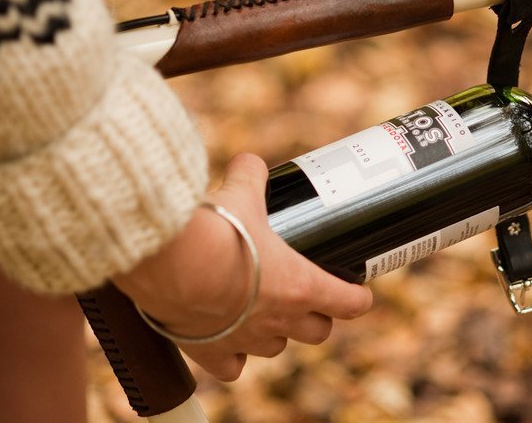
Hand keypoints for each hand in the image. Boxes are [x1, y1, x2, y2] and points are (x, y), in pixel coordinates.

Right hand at [113, 153, 372, 380]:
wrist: (172, 265)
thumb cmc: (217, 231)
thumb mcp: (241, 193)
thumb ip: (251, 176)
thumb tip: (250, 163)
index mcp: (301, 285)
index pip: (349, 303)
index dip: (357, 297)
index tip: (359, 292)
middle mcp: (280, 319)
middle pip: (317, 332)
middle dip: (317, 317)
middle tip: (308, 298)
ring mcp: (247, 340)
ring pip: (276, 349)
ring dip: (276, 334)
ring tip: (264, 313)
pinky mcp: (212, 352)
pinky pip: (232, 368)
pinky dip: (232, 359)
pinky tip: (227, 344)